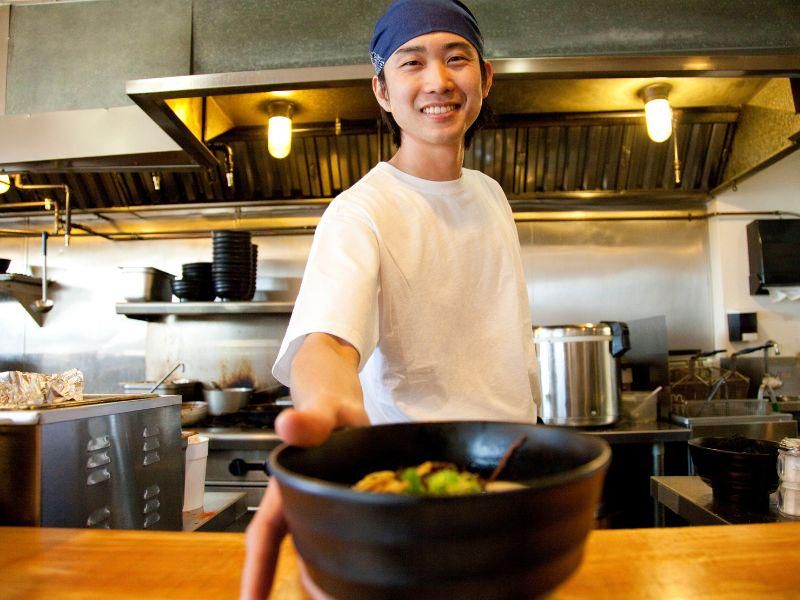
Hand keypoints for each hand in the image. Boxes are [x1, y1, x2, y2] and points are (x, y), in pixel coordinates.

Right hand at [239, 392, 367, 598]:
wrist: (341, 399)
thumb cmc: (326, 407)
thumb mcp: (320, 411)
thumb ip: (308, 420)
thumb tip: (288, 423)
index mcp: (287, 486)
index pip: (264, 535)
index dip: (257, 572)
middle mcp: (300, 502)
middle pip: (293, 552)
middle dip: (296, 584)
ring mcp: (323, 507)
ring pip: (315, 550)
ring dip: (322, 577)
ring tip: (340, 597)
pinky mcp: (347, 507)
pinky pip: (344, 538)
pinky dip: (350, 559)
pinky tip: (368, 574)